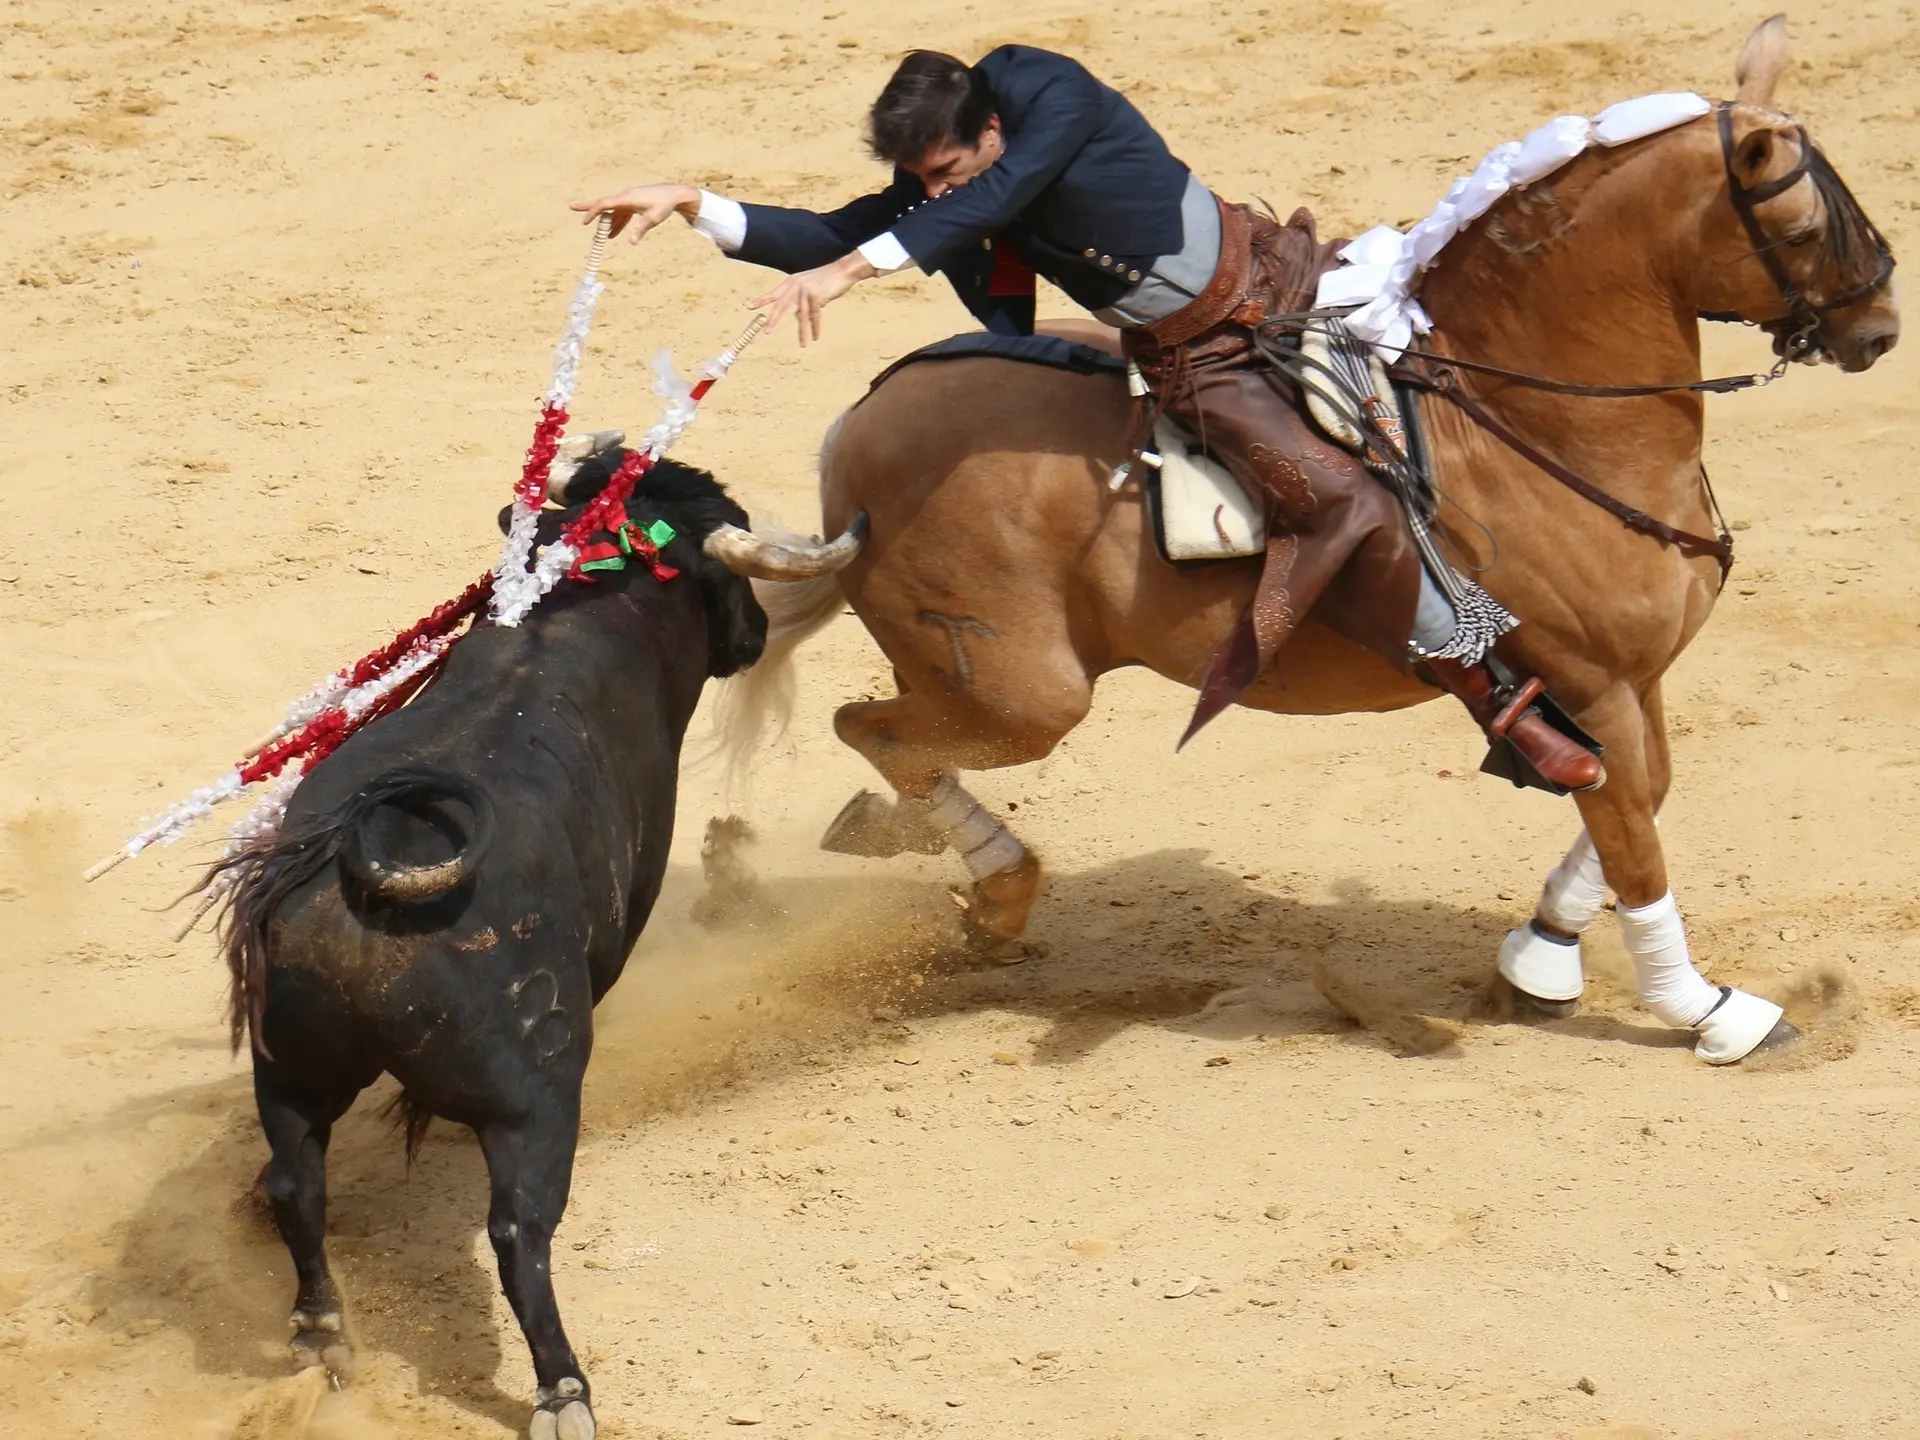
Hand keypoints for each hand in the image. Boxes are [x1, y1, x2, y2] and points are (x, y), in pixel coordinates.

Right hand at [569, 183, 700, 242]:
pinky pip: (620, 215)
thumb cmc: (664, 205)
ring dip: (604, 223)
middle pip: (603, 204)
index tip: (585, 222)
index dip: (593, 212)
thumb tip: (631, 242)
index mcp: (626, 198)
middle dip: (588, 208)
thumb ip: (641, 229)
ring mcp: (628, 201)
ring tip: (597, 236)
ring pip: (612, 212)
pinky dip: (615, 224)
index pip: (605, 204)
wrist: (674, 195)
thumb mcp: (653, 218)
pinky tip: (612, 234)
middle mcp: (624, 198)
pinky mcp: (633, 205)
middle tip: (571, 207)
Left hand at [748, 252, 875, 347]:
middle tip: (766, 332)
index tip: (748, 306)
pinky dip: (816, 327)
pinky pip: (815, 316)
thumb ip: (800, 301)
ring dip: (802, 332)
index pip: (773, 293)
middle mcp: (796, 285)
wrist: (844, 270)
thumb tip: (798, 317)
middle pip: (781, 305)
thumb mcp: (809, 289)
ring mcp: (806, 290)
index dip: (761, 300)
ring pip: (801, 315)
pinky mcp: (817, 296)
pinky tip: (816, 337)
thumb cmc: (827, 280)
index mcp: (791, 282)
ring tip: (802, 345)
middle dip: (774, 319)